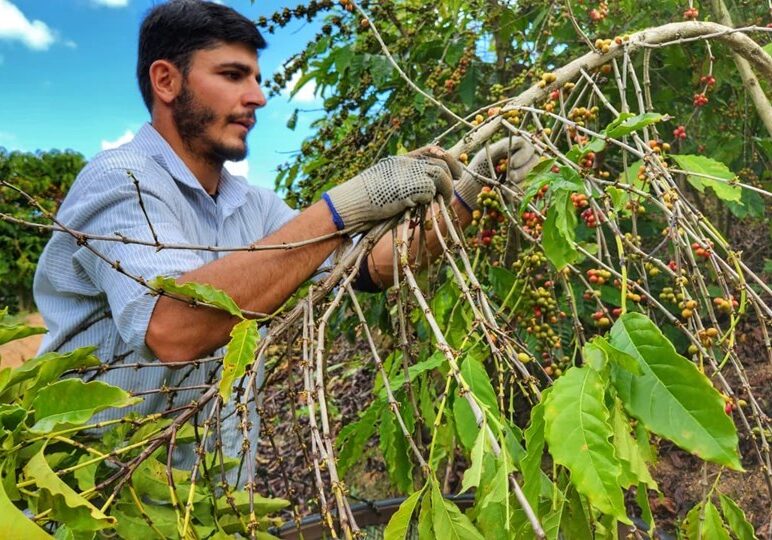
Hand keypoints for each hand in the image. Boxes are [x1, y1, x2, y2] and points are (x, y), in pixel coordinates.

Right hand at [323, 146, 461, 230]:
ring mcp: (411, 173)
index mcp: (401, 160)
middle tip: (456, 182)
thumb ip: (403, 180)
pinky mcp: (413, 186)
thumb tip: (423, 190)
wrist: (353, 202)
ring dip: (447, 189)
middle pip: (441, 160)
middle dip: (453, 171)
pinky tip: (429, 207)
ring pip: (442, 173)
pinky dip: (434, 198)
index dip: (445, 155)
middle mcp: (407, 163)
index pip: (430, 149)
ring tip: (444, 201)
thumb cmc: (365, 198)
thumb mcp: (385, 181)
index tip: (453, 167)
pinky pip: (433, 190)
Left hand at [454, 137, 537, 210]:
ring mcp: (525, 173)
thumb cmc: (476, 170)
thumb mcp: (485, 156)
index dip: (523, 153)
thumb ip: (501, 147)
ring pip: (533, 173)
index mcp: (511, 146)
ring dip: (520, 180)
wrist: (471, 190)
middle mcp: (522, 158)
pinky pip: (529, 188)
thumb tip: (518, 140)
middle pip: (534, 158)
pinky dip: (517, 191)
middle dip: (523, 169)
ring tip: (505, 186)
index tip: (511, 163)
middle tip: (510, 176)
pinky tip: (506, 194)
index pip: (526, 143)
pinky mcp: (523, 187)